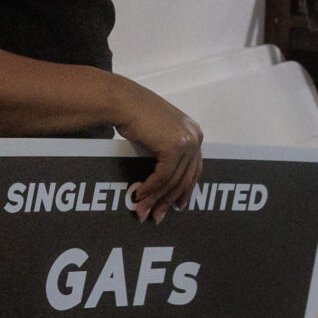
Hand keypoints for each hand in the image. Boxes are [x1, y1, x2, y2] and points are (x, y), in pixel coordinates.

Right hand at [112, 80, 202, 220]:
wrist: (122, 101)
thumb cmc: (135, 115)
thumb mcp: (159, 135)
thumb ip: (168, 152)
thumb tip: (166, 181)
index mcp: (194, 134)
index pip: (193, 170)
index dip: (184, 191)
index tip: (175, 207)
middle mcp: (195, 137)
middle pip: (184, 179)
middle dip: (168, 200)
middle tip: (156, 216)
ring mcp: (187, 141)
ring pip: (172, 181)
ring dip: (155, 198)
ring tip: (142, 211)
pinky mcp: (174, 146)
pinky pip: (163, 176)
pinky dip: (150, 188)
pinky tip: (139, 194)